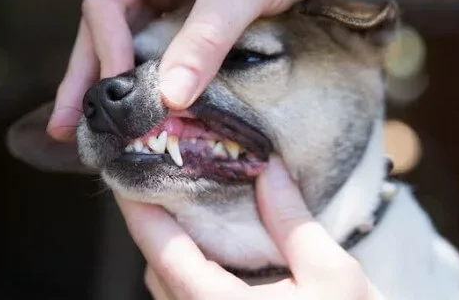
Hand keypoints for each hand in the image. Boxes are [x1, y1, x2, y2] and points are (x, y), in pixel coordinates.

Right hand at [48, 0, 349, 141]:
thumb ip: (208, 36)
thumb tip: (172, 94)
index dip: (104, 47)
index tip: (112, 92)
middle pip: (112, 24)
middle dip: (92, 74)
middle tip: (70, 124)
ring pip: (138, 40)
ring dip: (121, 82)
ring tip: (100, 129)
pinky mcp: (203, 14)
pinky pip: (171, 48)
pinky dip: (161, 79)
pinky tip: (151, 110)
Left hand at [114, 157, 382, 299]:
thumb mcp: (332, 274)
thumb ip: (292, 221)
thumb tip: (269, 170)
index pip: (162, 252)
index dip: (140, 210)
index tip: (127, 176)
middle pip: (158, 270)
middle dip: (158, 226)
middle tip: (171, 183)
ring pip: (169, 291)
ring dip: (173, 253)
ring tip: (195, 213)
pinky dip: (190, 275)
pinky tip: (218, 255)